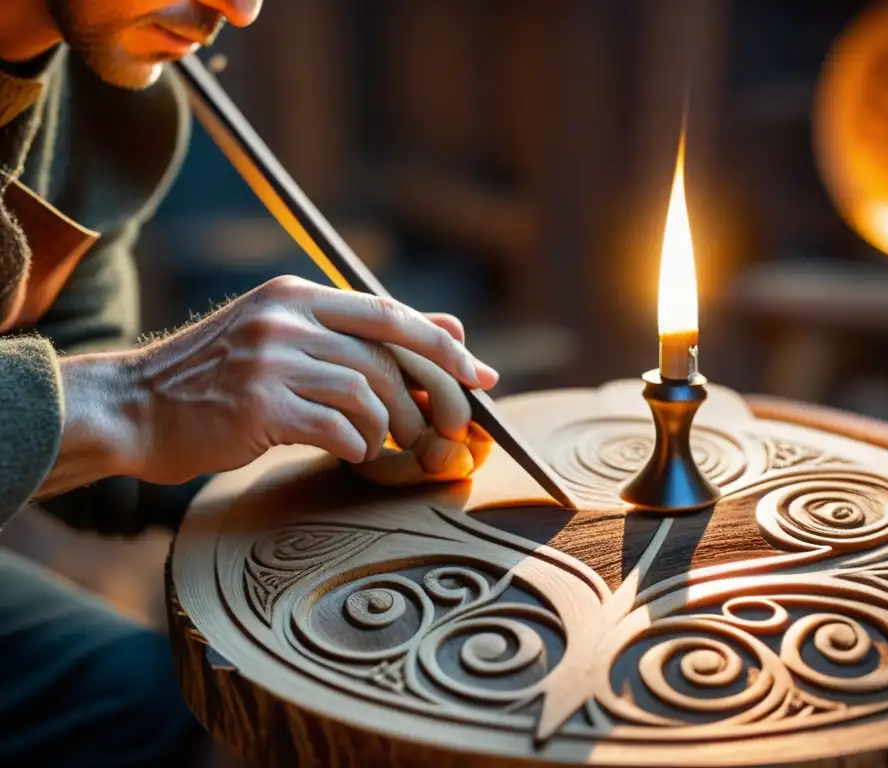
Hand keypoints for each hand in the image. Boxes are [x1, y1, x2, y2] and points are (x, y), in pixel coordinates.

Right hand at [106, 276, 497, 484]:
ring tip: (387, 445)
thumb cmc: (219, 380)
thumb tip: (452, 328)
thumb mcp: (288, 338)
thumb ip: (364, 333)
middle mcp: (286, 319)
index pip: (392, 314)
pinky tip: (352, 453)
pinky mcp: (258, 405)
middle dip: (430, 398)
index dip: (443, 347)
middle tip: (444, 430)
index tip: (480, 377)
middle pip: (388, 357)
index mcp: (298, 296)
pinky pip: (338, 428)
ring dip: (392, 429)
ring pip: (368, 394)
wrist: (134, 408)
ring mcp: (270, 360)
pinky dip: (358, 446)